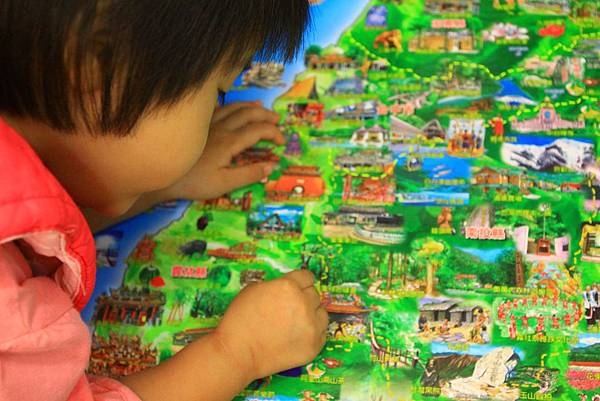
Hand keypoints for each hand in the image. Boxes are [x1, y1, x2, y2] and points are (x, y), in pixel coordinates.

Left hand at [166, 101, 284, 199]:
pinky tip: (231, 107)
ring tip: (261, 108)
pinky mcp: (197, 126)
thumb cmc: (194, 183)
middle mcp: (221, 128)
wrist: (162, 176)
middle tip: (277, 120)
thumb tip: (272, 166)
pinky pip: (217, 108)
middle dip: (266, 115)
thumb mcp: (225, 184)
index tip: (282, 143)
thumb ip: (249, 174)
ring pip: (233, 107)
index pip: (258, 130)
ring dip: (250, 106)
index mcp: (230, 142)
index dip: (274, 133)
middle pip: (248, 113)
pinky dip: (230, 105)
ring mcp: (207, 124)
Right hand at [213, 270, 328, 380]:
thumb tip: (284, 286)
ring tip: (295, 322)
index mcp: (288, 286)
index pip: (306, 277)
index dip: (300, 282)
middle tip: (290, 308)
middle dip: (303, 298)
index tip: (298, 287)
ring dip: (312, 314)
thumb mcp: (252, 290)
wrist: (237, 353)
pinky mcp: (314, 345)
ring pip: (322, 313)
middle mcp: (303, 304)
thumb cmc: (240, 321)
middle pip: (314, 294)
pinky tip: (297, 335)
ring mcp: (311, 326)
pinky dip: (313, 332)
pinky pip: (322, 333)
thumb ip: (274, 285)